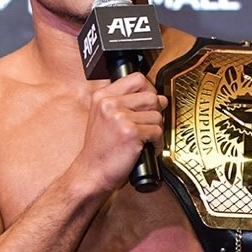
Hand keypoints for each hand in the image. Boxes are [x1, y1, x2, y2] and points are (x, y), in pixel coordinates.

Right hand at [79, 71, 167, 191]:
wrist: (92, 172)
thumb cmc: (100, 149)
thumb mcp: (104, 118)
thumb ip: (126, 103)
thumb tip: (159, 97)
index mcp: (102, 96)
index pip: (137, 79)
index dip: (149, 90)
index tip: (149, 103)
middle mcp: (110, 104)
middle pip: (151, 96)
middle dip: (156, 112)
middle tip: (150, 124)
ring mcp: (120, 117)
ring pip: (157, 114)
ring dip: (157, 129)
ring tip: (147, 138)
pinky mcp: (131, 133)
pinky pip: (157, 131)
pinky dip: (157, 142)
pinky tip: (148, 147)